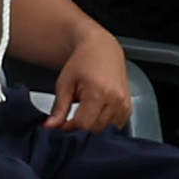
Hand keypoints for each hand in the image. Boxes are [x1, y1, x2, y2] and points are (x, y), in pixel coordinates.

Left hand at [46, 22, 131, 138]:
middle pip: (95, 129)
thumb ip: (59, 108)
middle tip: (72, 117)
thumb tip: (50, 126)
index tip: (63, 124)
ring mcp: (124, 104)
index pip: (83, 124)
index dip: (70, 127)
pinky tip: (97, 112)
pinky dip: (104, 124)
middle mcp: (115, 99)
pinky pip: (115, 126)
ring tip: (86, 110)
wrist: (101, 48)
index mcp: (99, 92)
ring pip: (105, 129)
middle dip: (81, 127)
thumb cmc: (83, 61)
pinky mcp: (128, 107)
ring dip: (93, 126)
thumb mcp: (65, 83)